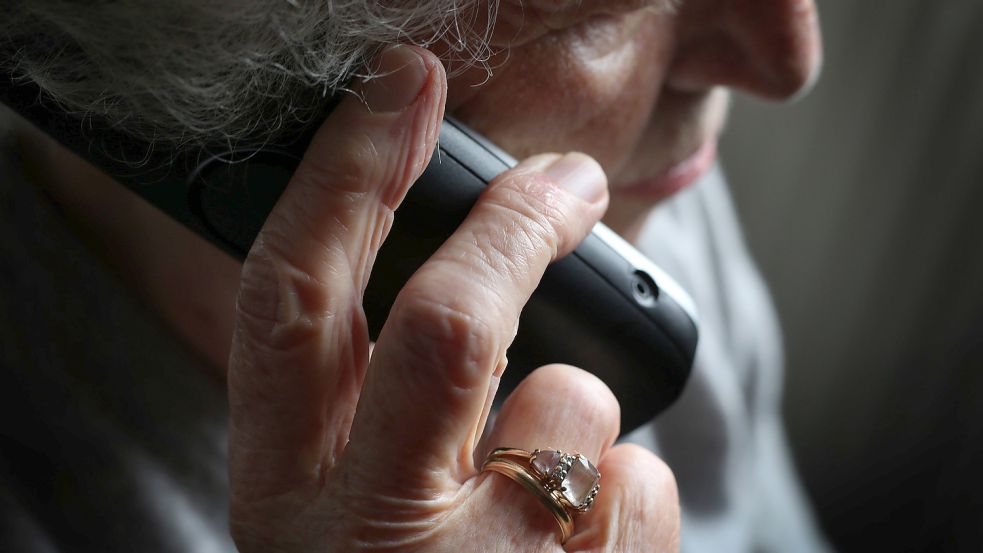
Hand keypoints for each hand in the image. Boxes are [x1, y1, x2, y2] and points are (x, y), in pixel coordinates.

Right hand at [227, 45, 679, 551]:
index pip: (295, 298)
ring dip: (577, 410)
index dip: (346, 174)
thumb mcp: (341, 498)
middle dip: (514, 224)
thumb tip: (462, 276)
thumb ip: (367, 398)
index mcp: (283, 490)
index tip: (400, 88)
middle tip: (567, 181)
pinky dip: (631, 489)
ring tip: (543, 480)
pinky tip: (582, 546)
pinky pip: (642, 482)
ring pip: (572, 403)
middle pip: (445, 324)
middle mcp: (360, 539)